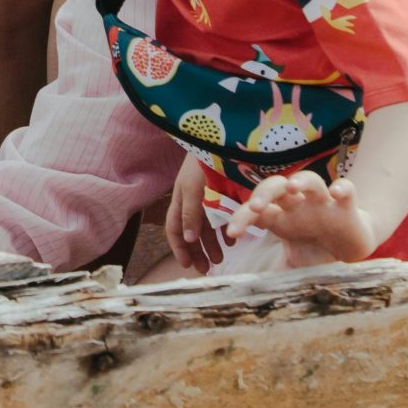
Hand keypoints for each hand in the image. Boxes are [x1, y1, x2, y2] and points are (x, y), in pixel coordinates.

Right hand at [165, 156, 224, 272]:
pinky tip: (232, 242)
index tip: (187, 266)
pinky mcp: (222, 193)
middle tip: (206, 270)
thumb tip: (187, 239)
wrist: (219, 137)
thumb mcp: (193, 187)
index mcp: (180, 199)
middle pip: (190, 232)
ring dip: (211, 245)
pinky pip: (220, 217)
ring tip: (220, 260)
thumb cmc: (203, 161)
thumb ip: (190, 212)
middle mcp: (191, 200)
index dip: (179, 248)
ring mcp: (206, 197)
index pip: (174, 229)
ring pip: (206, 227)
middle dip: (196, 252)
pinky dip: (225, 231)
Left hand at [224, 170, 375, 265]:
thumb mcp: (292, 267)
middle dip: (263, 192)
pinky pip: (347, 189)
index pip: (256, 211)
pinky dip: (343, 188)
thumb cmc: (316, 252)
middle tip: (256, 206)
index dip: (242, 218)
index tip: (232, 233)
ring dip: (300, 180)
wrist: (351, 246)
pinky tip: (337, 192)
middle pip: (276, 186)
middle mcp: (298, 205)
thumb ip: (273, 276)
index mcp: (280, 217)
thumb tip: (247, 296)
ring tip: (291, 186)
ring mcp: (322, 203)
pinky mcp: (347, 207)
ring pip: (309, 179)